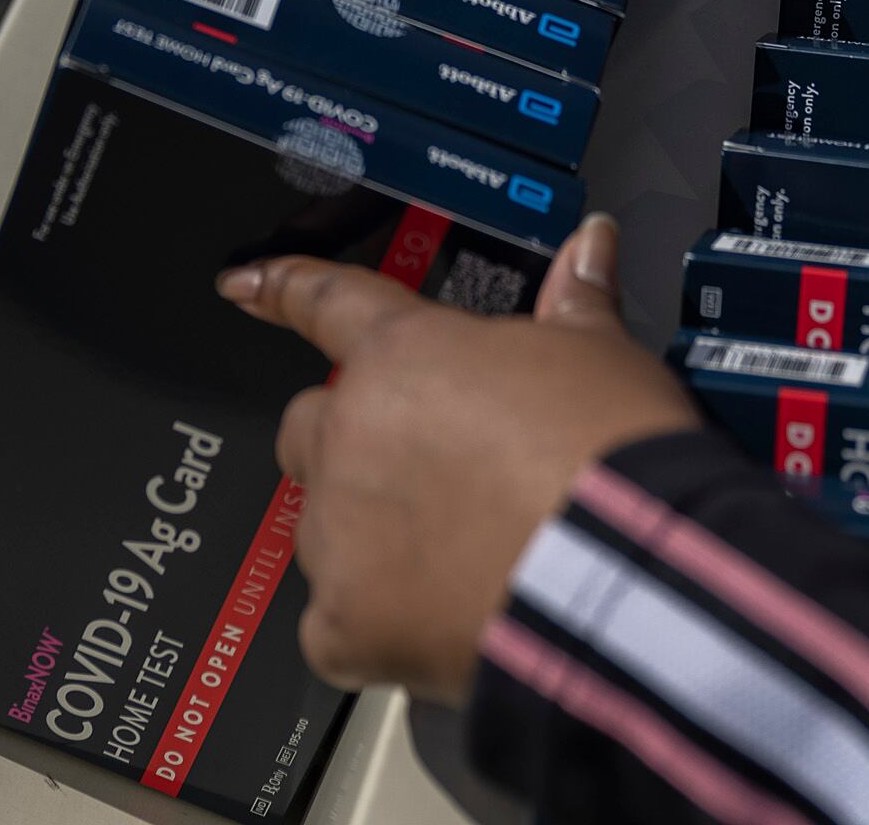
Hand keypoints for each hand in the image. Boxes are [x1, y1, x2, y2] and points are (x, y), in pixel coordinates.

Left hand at [216, 215, 697, 703]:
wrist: (622, 580)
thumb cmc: (612, 462)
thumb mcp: (603, 357)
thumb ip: (576, 300)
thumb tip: (589, 244)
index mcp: (404, 356)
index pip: (327, 303)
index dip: (285, 287)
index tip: (246, 284)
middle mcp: (350, 435)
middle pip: (311, 426)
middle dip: (354, 443)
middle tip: (429, 474)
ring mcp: (337, 532)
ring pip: (321, 526)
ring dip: (366, 535)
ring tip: (455, 557)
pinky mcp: (345, 623)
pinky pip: (335, 622)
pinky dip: (376, 625)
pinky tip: (440, 619)